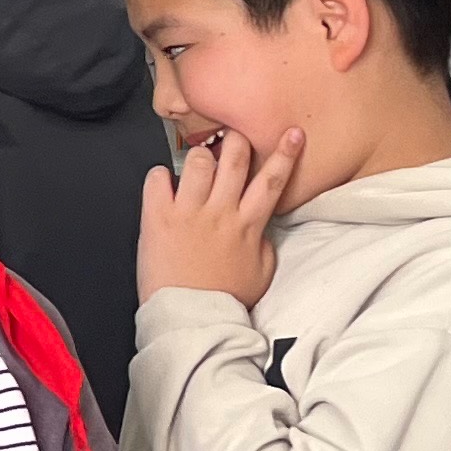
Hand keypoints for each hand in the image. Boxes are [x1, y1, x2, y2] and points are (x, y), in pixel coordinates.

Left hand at [139, 128, 297, 306]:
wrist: (191, 317)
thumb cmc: (225, 297)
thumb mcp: (262, 272)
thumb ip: (264, 241)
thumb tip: (262, 223)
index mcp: (249, 225)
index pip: (272, 181)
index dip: (285, 154)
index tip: (292, 133)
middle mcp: (221, 212)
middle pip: (235, 158)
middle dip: (237, 138)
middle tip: (234, 132)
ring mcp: (189, 212)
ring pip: (199, 160)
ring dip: (200, 156)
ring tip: (197, 165)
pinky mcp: (159, 217)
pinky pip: (158, 178)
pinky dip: (160, 175)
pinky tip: (164, 184)